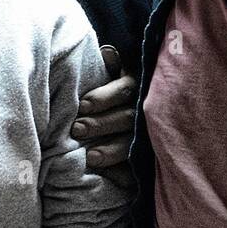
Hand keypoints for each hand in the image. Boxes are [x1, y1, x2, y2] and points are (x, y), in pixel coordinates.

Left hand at [72, 46, 136, 168]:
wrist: (140, 126)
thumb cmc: (115, 94)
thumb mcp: (117, 76)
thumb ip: (112, 65)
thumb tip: (105, 51)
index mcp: (137, 87)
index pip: (124, 90)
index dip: (104, 97)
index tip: (82, 105)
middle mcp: (145, 112)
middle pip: (126, 118)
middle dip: (100, 124)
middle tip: (77, 129)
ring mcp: (149, 136)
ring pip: (132, 144)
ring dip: (111, 150)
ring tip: (90, 157)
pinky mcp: (147, 160)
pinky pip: (138, 168)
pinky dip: (123, 173)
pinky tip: (109, 177)